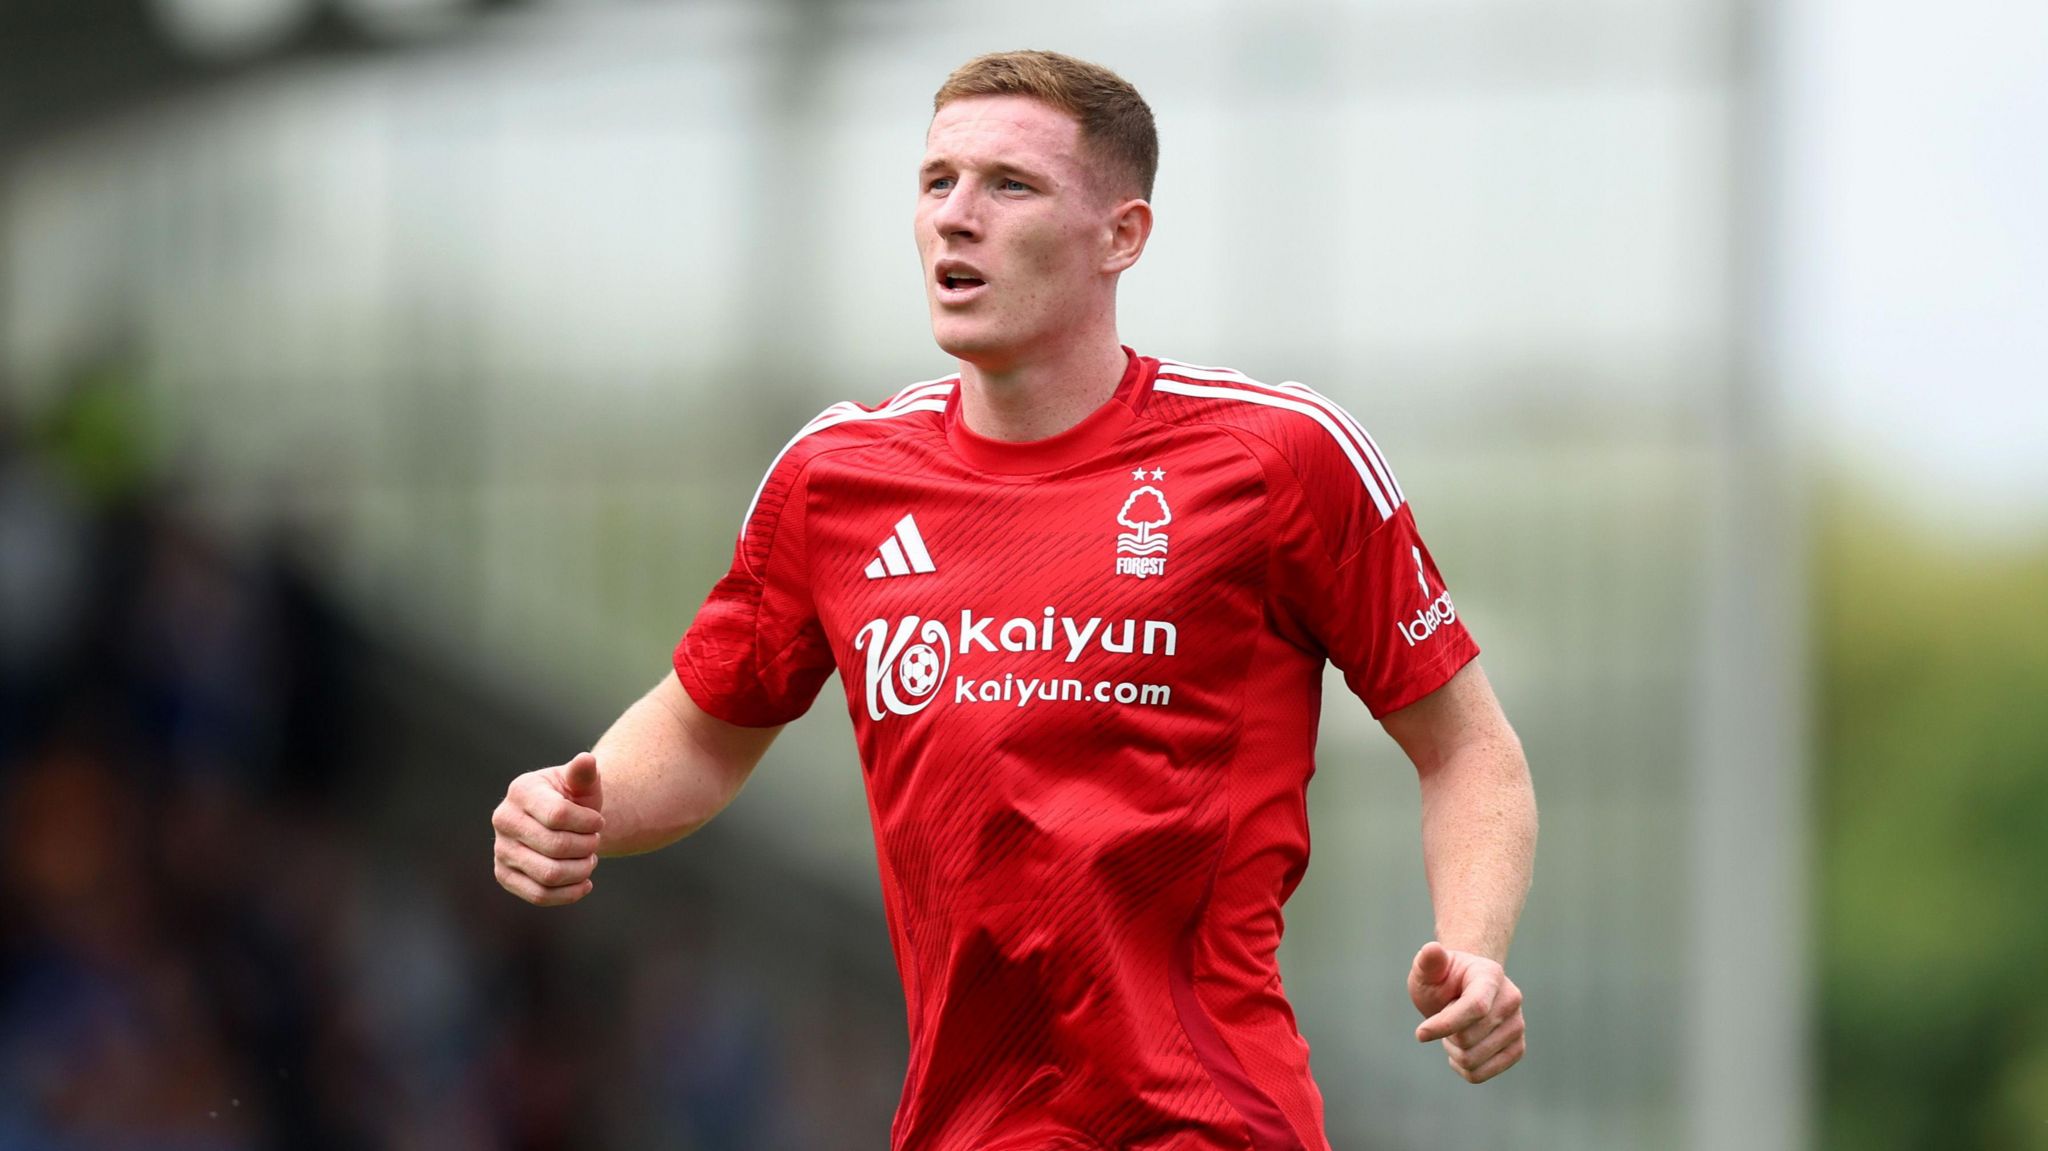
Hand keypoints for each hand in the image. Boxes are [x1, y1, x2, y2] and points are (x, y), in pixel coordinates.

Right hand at [492, 751, 604, 905]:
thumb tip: (586, 761)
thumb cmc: (574, 799)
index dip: (587, 823)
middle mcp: (504, 820)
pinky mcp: (504, 875)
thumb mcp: (582, 783)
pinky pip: (539, 894)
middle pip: (556, 847)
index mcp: (521, 791)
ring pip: (549, 874)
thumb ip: (584, 773)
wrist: (561, 822)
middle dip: (587, 847)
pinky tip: (585, 883)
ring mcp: (501, 849)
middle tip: (595, 842)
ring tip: (590, 860)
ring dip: (581, 870)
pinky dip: (569, 894)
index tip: (599, 822)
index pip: (558, 815)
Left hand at [1408, 940, 1526, 1083]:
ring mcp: (1518, 1026)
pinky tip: (1461, 1049)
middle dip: (1445, 1034)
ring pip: (1473, 1060)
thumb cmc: (1442, 979)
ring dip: (1453, 1051)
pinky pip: (1480, 1074)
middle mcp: (1511, 1000)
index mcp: (1491, 975)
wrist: (1462, 990)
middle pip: (1469, 1038)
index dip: (1446, 1024)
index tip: (1420, 1033)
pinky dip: (1463, 1067)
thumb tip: (1432, 950)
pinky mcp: (1517, 1049)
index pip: (1476, 1007)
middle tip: (1444, 1017)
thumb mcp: (1428, 969)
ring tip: (1454, 1031)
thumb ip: (1428, 962)